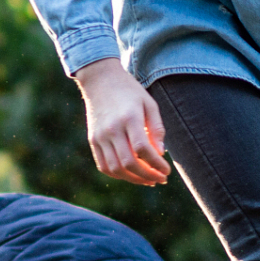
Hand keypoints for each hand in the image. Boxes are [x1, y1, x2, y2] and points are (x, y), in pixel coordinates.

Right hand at [72, 57, 170, 185]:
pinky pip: (104, 165)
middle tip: (160, 179)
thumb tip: (161, 153)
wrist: (100, 80)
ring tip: (148, 180)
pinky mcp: (92, 140)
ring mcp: (99, 136)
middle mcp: (112, 129)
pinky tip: (131, 174)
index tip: (166, 170)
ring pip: (115, 168)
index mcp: (129, 117)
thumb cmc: (129, 91)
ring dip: (133, 179)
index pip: (142, 149)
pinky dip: (118, 175)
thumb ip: (156, 128)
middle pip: (129, 162)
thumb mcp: (149, 103)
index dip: (156, 164)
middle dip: (147, 176)